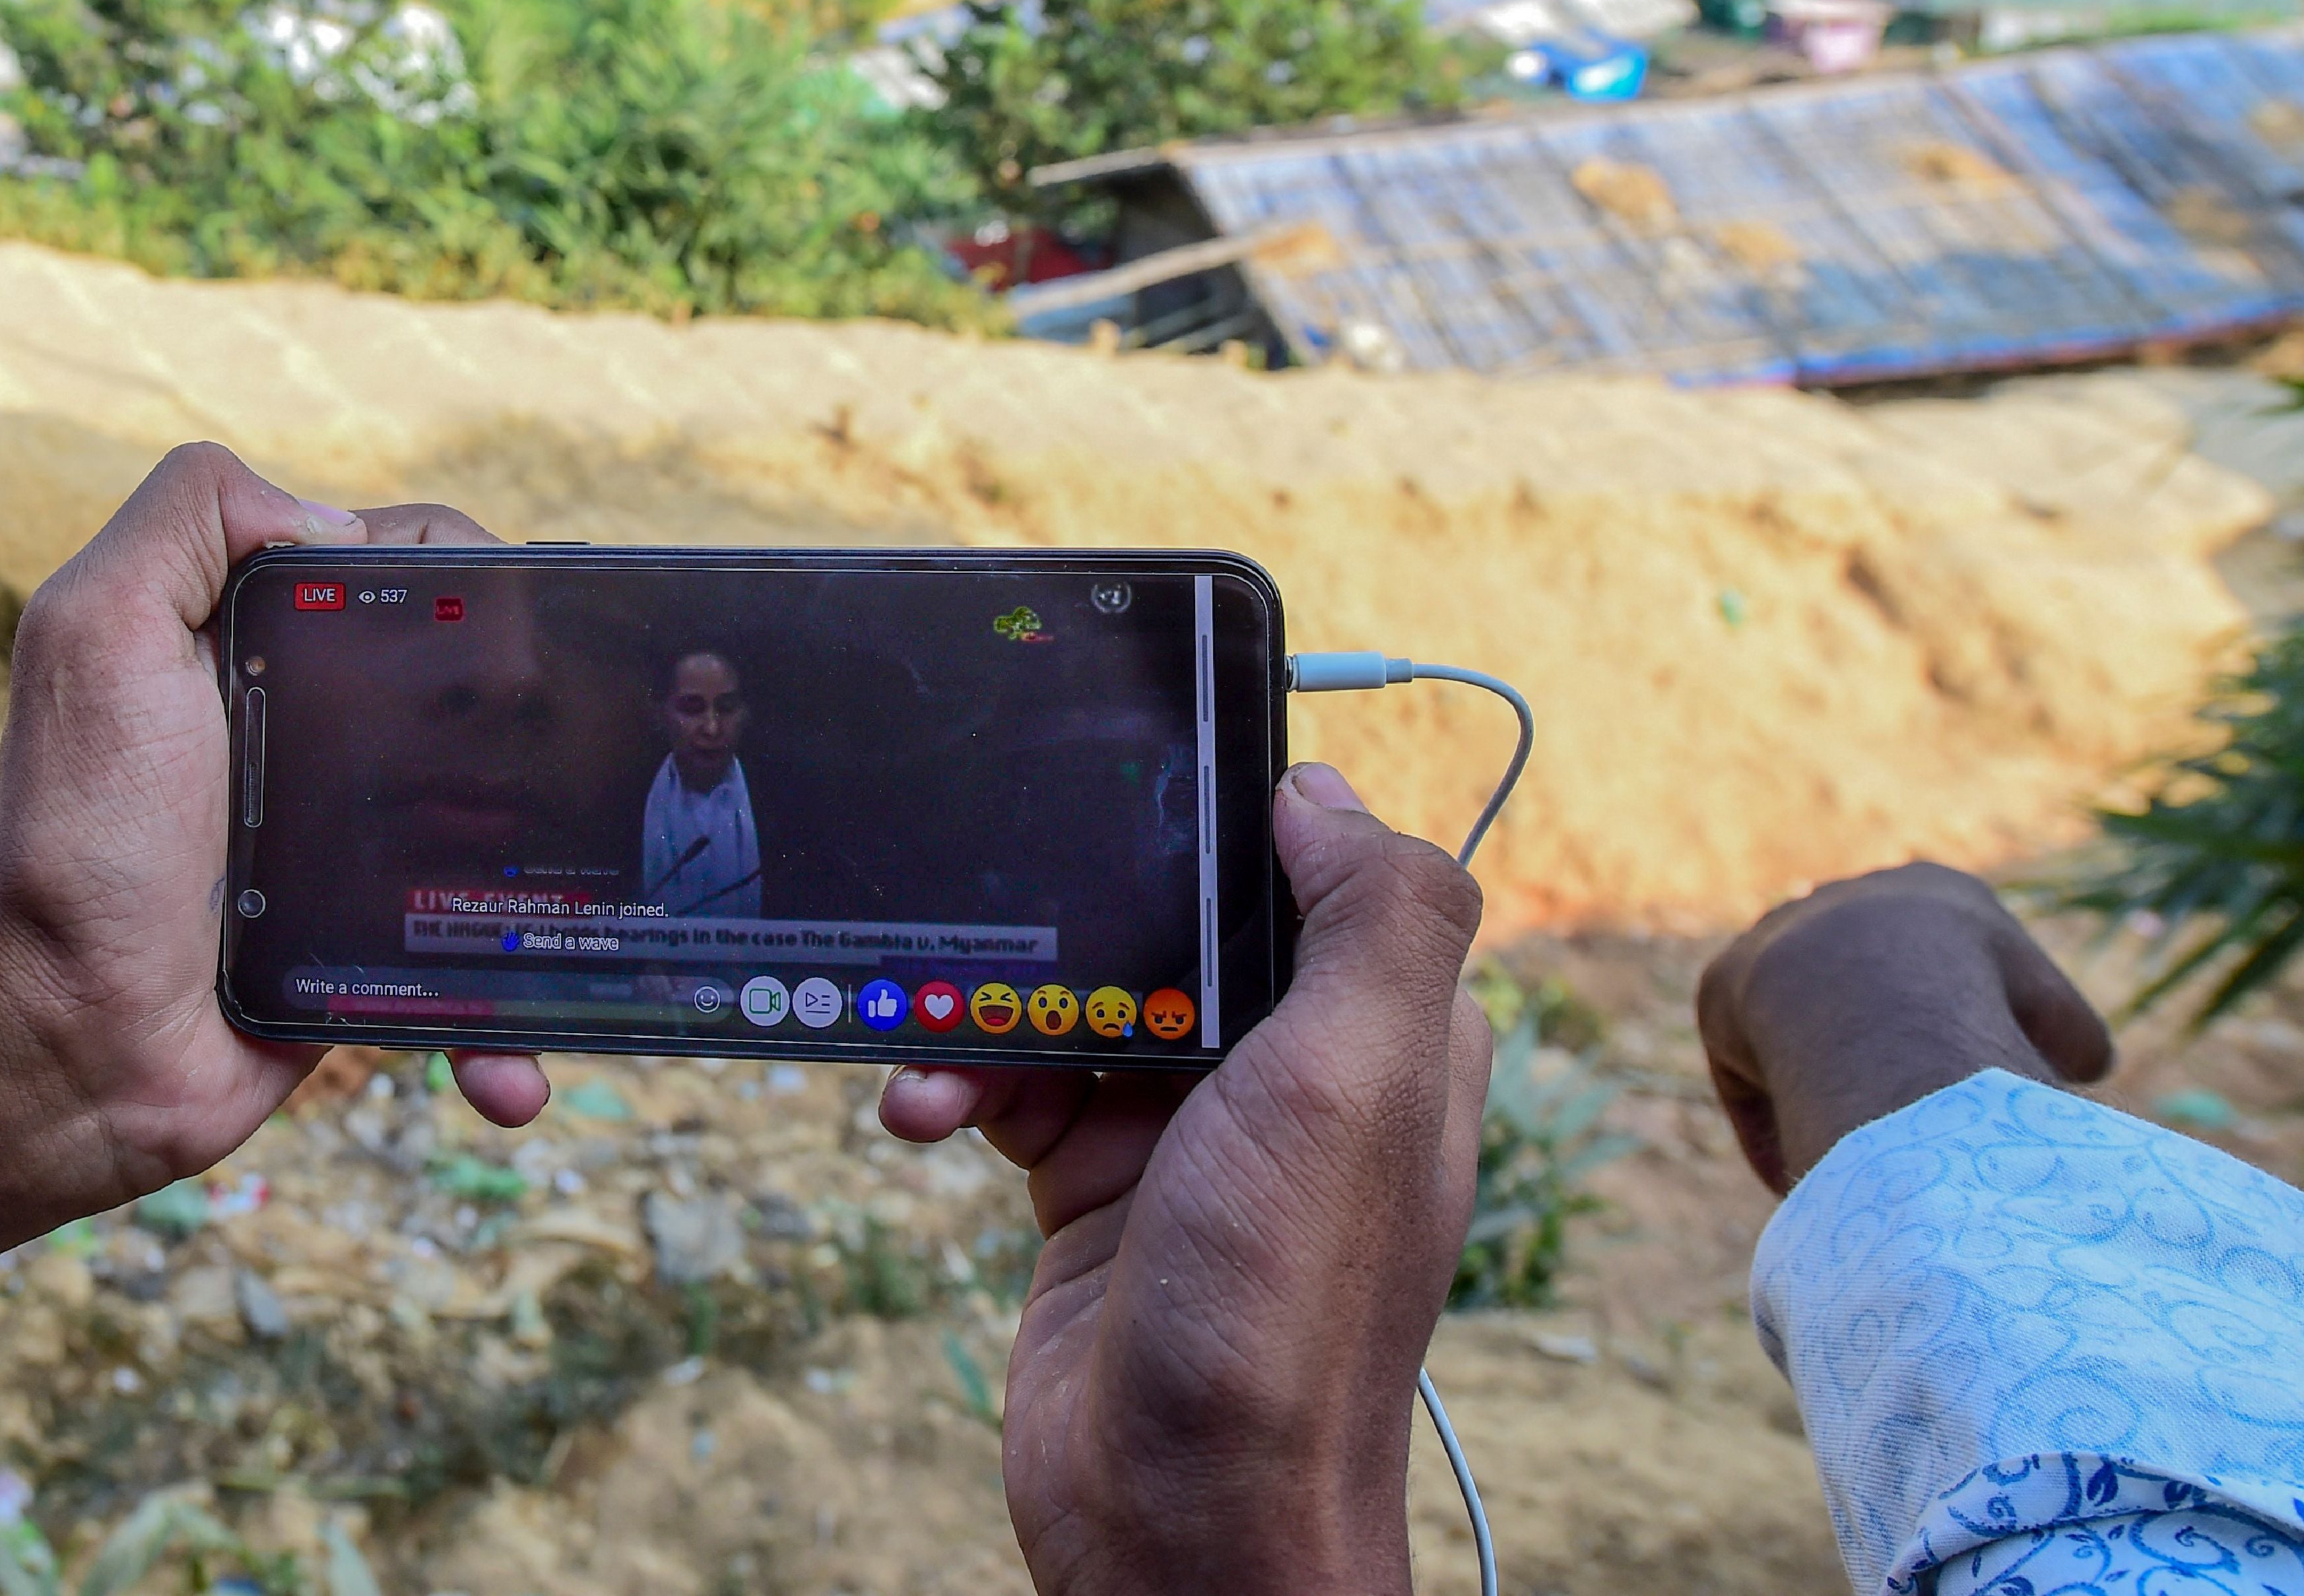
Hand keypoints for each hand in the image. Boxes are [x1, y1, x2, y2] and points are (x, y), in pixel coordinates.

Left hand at [0, 445, 549, 1306]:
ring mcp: (354, 854)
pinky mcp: (370, 966)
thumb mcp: (96, 631)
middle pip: (485, 697)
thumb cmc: (73, 838)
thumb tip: (343, 523)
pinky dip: (506, 1033)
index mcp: (265, 647)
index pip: (412, 572)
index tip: (522, 643)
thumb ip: (189, 520)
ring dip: (561, 888)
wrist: (53, 1045)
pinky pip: (470, 987)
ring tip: (587, 927)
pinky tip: (519, 1078)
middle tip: (588, 784)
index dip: (481, 586)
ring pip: (504, 840)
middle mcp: (318, 737)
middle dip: (558, 732)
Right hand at [878, 763, 1490, 1595]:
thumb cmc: (1284, 1315)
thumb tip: (1320, 792)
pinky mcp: (1094, 1189)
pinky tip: (922, 1111)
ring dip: (988, 1007)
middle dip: (1069, 917)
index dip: (1220, 825)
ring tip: (935, 1048)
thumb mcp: (1359, 1086)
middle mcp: (1292, 1076)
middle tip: (995, 909)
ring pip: (1072, 999)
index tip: (1124, 783)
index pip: (1307, 873)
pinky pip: (1013, 1086)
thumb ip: (1373, 920)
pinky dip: (958, 1083)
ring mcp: (1187, 1135)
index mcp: (1381, 1034)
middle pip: (1171, 926)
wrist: (1180, 1520)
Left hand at [1695, 861, 2111, 1193]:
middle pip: (1867, 996)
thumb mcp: (2056, 1025)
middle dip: (1882, 1058)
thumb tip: (2084, 1066)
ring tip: (1854, 1158)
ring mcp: (1780, 936)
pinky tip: (1802, 1168)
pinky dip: (1776, 1117)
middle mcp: (1848, 901)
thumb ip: (2062, 1036)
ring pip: (1801, 1032)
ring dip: (1822, 1091)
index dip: (1966, 1032)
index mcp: (1934, 895)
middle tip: (1901, 1130)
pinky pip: (1751, 1063)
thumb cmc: (1991, 1010)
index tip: (1967, 1087)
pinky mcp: (1726, 983)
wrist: (1885, 994)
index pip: (1952, 966)